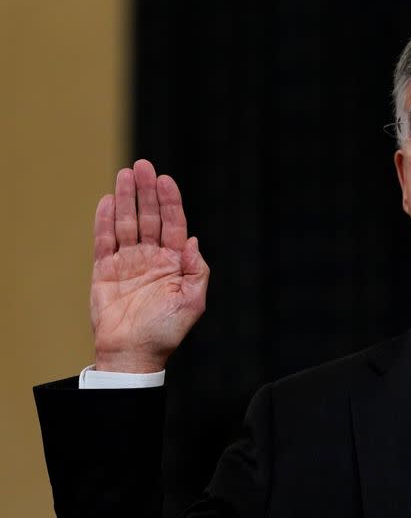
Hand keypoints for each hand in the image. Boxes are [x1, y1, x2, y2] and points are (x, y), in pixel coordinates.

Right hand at [90, 159, 209, 372]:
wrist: (134, 353)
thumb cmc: (167, 330)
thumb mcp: (193, 301)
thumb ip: (197, 270)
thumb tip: (194, 240)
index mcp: (175, 262)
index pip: (174, 224)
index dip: (170, 201)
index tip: (166, 180)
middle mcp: (152, 257)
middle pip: (149, 216)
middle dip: (147, 191)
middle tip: (143, 166)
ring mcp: (128, 261)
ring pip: (126, 223)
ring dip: (126, 198)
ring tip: (125, 174)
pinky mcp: (105, 270)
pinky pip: (104, 241)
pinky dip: (105, 221)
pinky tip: (107, 200)